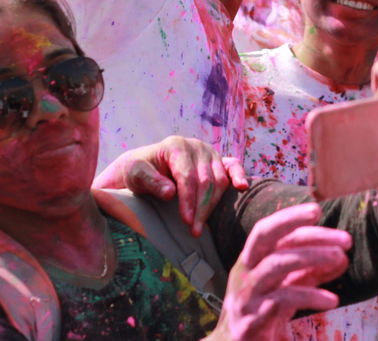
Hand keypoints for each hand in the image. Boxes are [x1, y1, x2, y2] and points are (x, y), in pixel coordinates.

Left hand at [93, 136, 249, 235]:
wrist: (143, 166)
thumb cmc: (137, 171)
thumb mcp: (135, 174)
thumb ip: (151, 181)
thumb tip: (171, 192)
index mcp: (176, 146)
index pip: (188, 176)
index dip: (188, 200)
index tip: (186, 221)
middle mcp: (196, 146)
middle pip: (206, 180)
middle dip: (200, 208)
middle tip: (193, 231)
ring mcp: (209, 152)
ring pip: (219, 180)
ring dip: (212, 205)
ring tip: (200, 226)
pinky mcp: (217, 160)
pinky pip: (233, 165)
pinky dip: (239, 176)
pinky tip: (242, 187)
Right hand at [210, 204, 347, 340]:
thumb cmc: (262, 314)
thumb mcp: (287, 288)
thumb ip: (310, 272)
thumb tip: (341, 257)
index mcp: (250, 260)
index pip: (269, 230)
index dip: (291, 217)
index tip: (317, 209)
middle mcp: (244, 273)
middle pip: (265, 236)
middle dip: (295, 223)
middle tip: (336, 231)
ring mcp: (246, 296)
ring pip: (276, 264)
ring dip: (311, 256)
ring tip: (340, 257)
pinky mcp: (251, 320)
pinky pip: (282, 300)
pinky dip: (310, 296)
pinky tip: (331, 299)